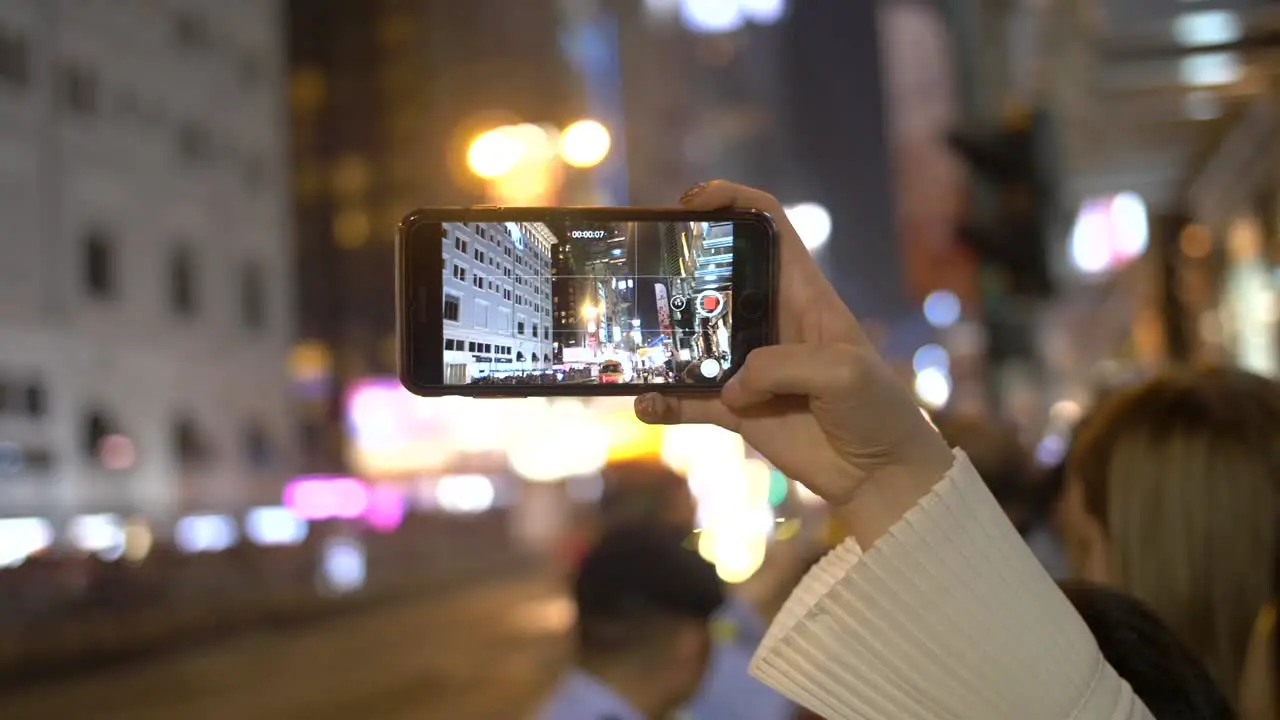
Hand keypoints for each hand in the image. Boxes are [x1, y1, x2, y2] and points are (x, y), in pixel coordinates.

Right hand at [634, 182, 952, 544]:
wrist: (881, 473)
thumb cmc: (877, 409)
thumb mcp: (842, 372)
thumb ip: (780, 365)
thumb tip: (728, 386)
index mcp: (803, 292)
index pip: (767, 224)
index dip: (732, 201)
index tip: (692, 203)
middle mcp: (769, 320)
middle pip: (715, 277)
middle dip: (676, 267)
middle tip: (640, 270)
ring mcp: (748, 365)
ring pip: (690, 342)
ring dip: (659, 342)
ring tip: (629, 343)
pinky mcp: (736, 409)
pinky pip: (688, 400)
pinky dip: (663, 403)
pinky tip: (644, 404)